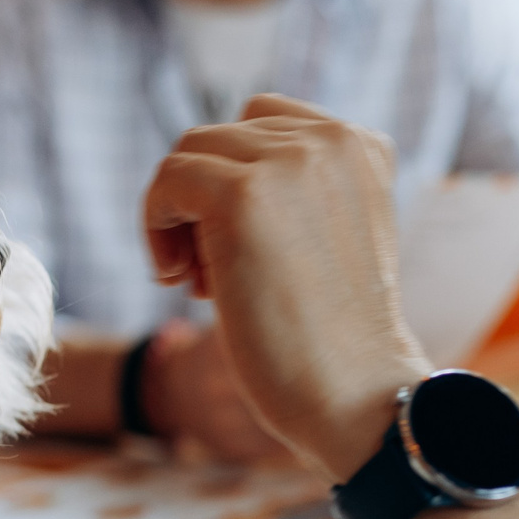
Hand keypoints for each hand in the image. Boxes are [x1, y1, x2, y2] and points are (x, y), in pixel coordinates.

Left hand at [141, 95, 431, 479]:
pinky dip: (157, 227)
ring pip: (189, 154)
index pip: (264, 123)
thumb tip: (200, 174)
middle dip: (205, 202)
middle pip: (222, 137)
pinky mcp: (242, 195)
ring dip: (179, 217)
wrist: (356, 395)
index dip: (235, 181)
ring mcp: (289, 162)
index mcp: (362, 145)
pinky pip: (169, 179)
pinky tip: (181, 281)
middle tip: (214, 276)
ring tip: (202, 284)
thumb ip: (291, 190)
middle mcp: (332, 139)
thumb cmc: (334, 338)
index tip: (240, 246)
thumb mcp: (327, 236)